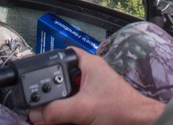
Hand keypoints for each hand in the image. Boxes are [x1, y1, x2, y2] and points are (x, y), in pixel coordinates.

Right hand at [29, 48, 165, 124]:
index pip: (63, 54)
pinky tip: (58, 121)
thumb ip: (56, 110)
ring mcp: (92, 91)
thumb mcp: (83, 108)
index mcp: (89, 64)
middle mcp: (90, 75)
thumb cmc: (123, 109)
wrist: (139, 124)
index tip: (33, 77)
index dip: (47, 63)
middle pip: (60, 78)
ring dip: (56, 106)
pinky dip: (64, 114)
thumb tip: (35, 114)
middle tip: (38, 104)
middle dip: (48, 92)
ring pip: (66, 96)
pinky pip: (73, 107)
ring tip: (46, 116)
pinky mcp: (93, 106)